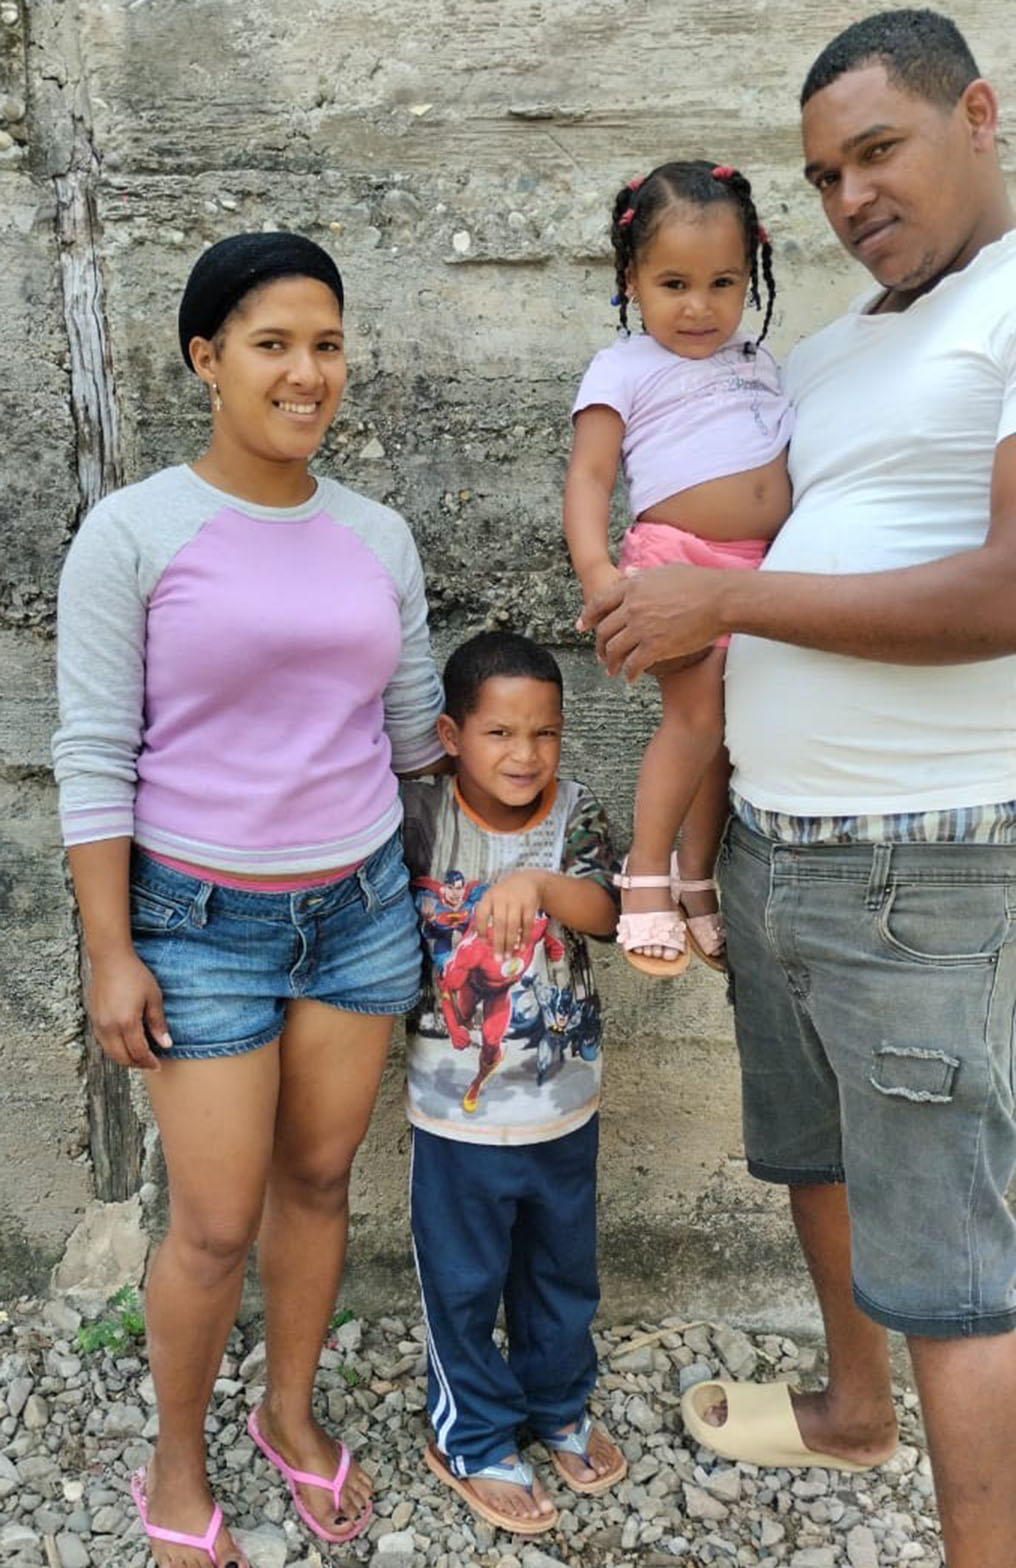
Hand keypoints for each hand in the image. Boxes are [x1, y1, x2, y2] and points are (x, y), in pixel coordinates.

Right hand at [85, 949, 171, 1070]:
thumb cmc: (134, 975)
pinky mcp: (94, 1019)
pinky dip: (115, 1050)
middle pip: (122, 1057)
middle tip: (150, 1064)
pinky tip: (125, 1045)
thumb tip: (165, 1044)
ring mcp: (99, 1024)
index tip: (157, 1065)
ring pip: (110, 1053)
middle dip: (137, 1064)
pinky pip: (103, 1043)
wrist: (110, 959)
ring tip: (139, 1057)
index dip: (148, 1061)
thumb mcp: (153, 997)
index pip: (138, 1052)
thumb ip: (158, 1023)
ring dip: (125, 1059)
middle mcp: (109, 1027)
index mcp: (126, 1022)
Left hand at [473, 871, 544, 959]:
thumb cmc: (505, 894)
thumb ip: (487, 915)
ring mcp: (517, 901)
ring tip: (509, 956)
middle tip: (498, 958)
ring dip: (511, 943)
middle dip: (498, 943)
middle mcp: (502, 898)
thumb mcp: (493, 898)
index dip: (480, 930)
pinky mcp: (530, 904)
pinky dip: (525, 937)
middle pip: (499, 923)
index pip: (481, 914)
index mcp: (489, 897)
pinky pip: (527, 924)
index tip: (483, 943)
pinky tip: (522, 947)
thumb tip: (484, 941)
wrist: (527, 879)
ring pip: (513, 925)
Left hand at [579, 562, 726, 679]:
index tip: (582, 626)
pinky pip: (633, 664)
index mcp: (632, 587)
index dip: (588, 617)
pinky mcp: (655, 646)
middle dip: (599, 646)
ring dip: (611, 663)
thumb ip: (642, 575)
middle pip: (604, 630)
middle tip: (601, 655)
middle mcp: (632, 607)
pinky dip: (629, 673)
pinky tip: (631, 678)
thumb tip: (629, 572)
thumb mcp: (665, 571)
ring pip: (614, 650)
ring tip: (613, 670)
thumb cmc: (699, 583)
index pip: (599, 603)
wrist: (720, 599)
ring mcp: (642, 627)